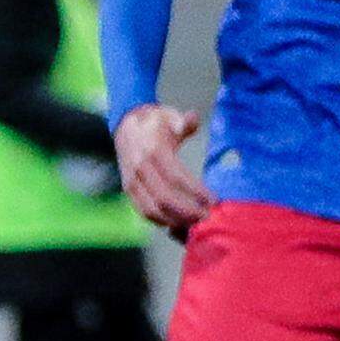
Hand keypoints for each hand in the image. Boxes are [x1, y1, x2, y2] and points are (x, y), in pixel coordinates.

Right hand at [115, 103, 207, 237]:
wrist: (126, 124)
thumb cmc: (155, 122)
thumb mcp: (169, 116)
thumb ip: (183, 121)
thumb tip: (192, 119)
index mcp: (153, 151)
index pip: (176, 177)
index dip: (196, 192)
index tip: (213, 201)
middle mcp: (140, 169)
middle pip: (165, 198)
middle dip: (188, 212)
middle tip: (207, 218)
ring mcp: (132, 181)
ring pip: (152, 210)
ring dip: (174, 220)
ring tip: (195, 225)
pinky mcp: (129, 190)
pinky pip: (143, 211)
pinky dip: (160, 221)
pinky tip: (178, 224)